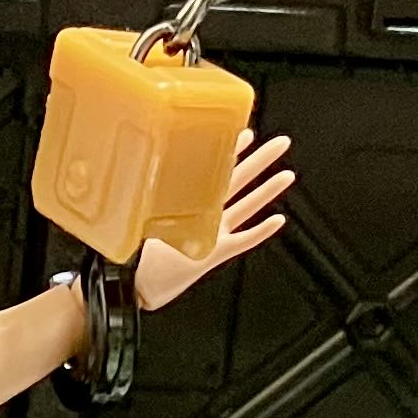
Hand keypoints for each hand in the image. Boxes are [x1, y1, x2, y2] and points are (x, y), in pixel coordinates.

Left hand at [135, 129, 294, 312]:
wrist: (132, 286)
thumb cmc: (131, 253)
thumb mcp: (139, 216)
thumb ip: (152, 194)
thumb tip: (150, 165)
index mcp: (185, 202)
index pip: (213, 170)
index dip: (230, 150)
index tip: (244, 131)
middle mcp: (203, 215)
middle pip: (238, 182)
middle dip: (260, 162)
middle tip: (279, 144)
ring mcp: (211, 234)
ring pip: (245, 207)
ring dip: (266, 192)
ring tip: (285, 175)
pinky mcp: (213, 255)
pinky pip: (243, 241)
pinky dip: (260, 231)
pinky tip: (276, 220)